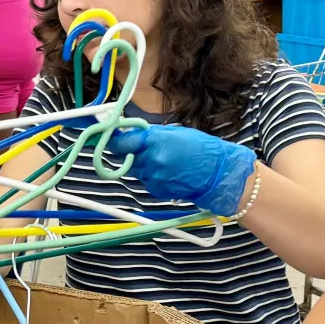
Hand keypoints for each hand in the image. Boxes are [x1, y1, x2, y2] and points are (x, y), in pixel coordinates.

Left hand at [104, 123, 255, 214]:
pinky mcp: (157, 190)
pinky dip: (154, 176)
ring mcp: (153, 177)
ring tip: (167, 161)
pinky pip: (147, 181)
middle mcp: (151, 160)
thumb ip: (150, 135)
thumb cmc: (201, 148)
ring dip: (145, 165)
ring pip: (137, 170)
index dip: (113, 140)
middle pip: (127, 157)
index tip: (106, 137)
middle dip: (133, 153)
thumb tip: (130, 134)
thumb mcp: (174, 133)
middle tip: (151, 149)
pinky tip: (170, 172)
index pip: (122, 142)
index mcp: (154, 141)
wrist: (218, 173)